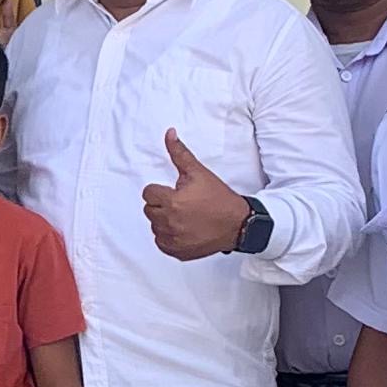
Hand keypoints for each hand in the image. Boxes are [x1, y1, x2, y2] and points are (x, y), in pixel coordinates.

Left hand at [143, 130, 253, 262]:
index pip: (148, 193)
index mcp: (171, 202)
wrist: (238, 224)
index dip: (160, 190)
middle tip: (181, 203)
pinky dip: (169, 237)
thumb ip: (179, 153)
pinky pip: (162, 243)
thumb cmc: (219, 198)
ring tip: (184, 216)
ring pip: (155, 226)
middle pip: (150, 210)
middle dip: (162, 204)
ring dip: (164, 220)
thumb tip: (169, 134)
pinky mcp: (177, 252)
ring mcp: (173, 239)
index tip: (174, 192)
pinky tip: (184, 229)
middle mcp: (169, 222)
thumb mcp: (199, 172)